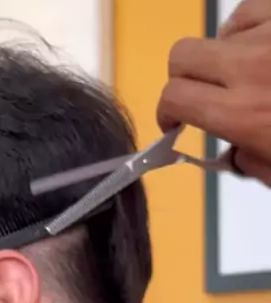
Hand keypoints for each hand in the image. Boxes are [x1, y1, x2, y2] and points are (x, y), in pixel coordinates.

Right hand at [157, 0, 270, 183]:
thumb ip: (249, 161)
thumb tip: (234, 151)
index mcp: (242, 113)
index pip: (174, 97)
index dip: (166, 111)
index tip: (173, 123)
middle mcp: (250, 67)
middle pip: (182, 56)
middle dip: (183, 78)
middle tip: (199, 96)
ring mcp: (270, 34)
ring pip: (218, 31)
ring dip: (222, 54)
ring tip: (244, 72)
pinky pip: (250, 9)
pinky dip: (248, 28)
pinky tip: (259, 47)